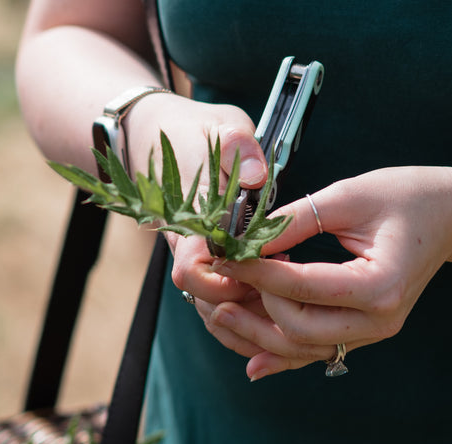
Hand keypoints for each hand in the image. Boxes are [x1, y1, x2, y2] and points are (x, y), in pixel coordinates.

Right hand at [122, 93, 272, 324]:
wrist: (165, 137)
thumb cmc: (196, 133)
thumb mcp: (222, 127)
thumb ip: (238, 148)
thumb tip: (255, 175)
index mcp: (188, 225)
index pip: (193, 275)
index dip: (228, 282)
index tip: (265, 268)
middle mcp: (187, 250)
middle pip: (208, 302)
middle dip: (248, 302)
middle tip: (286, 280)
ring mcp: (196, 260)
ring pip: (215, 307)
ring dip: (250, 308)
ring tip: (284, 289)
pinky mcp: (207, 263)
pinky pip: (221, 300)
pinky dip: (246, 308)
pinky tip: (276, 295)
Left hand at [207, 166, 451, 379]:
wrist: (450, 215)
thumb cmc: (404, 195)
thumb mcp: (347, 196)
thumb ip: (293, 220)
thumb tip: (240, 238)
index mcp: (381, 284)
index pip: (303, 288)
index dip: (257, 274)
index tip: (224, 257)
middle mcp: (380, 319)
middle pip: (300, 331)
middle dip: (254, 309)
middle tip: (219, 285)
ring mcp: (374, 333)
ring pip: (304, 349)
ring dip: (259, 335)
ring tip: (219, 313)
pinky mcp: (365, 334)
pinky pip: (317, 352)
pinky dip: (283, 356)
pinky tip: (250, 361)